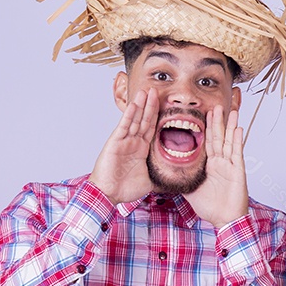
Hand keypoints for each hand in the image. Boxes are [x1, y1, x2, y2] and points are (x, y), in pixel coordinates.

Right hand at [89, 87, 157, 204]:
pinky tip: (135, 104)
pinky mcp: (115, 142)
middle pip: (144, 120)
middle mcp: (133, 142)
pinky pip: (124, 126)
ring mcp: (124, 141)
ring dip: (141, 105)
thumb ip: (160, 175)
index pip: (152, 129)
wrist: (109, 194)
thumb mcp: (149, 181)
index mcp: (142, 150)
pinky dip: (129, 115)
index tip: (165, 105)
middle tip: (156, 90)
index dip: (158, 117)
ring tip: (146, 91)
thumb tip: (176, 179)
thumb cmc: (125, 189)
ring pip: (135, 119)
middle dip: (150, 105)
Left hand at [182, 105, 248, 227]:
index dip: (203, 128)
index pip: (205, 142)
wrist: (225, 220)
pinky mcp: (237, 170)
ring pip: (228, 141)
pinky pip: (236, 153)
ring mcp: (229, 165)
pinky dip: (237, 140)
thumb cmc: (211, 207)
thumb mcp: (189, 189)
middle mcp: (219, 162)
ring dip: (229, 125)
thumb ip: (181, 178)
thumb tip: (165, 171)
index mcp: (208, 165)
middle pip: (217, 137)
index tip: (201, 113)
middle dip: (216, 121)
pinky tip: (238, 128)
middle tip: (216, 105)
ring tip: (230, 110)